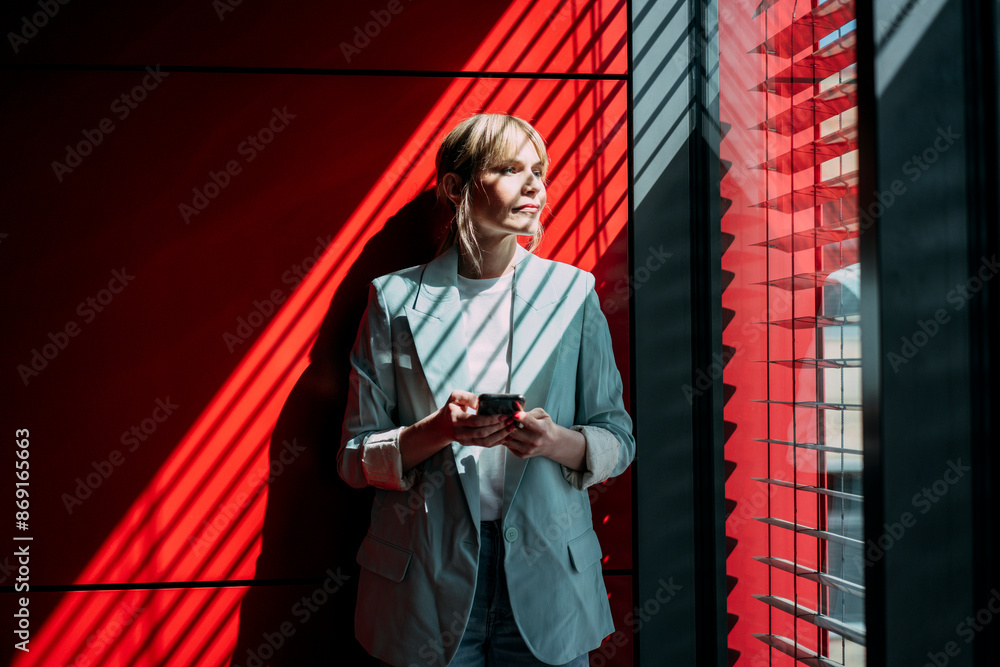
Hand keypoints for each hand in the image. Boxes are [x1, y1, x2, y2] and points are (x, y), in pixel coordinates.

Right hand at [399, 390, 514, 471]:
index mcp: (456, 419)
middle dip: (499, 428)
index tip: (503, 415)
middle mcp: (460, 432)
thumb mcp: (454, 397)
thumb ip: (467, 396)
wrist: (442, 425)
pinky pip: (485, 445)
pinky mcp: (469, 444)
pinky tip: (506, 436)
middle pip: (482, 433)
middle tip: (511, 421)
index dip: (491, 419)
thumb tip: (479, 402)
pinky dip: (497, 441)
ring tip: (511, 428)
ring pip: (485, 442)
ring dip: (500, 436)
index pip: (476, 421)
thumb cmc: (451, 408)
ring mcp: (464, 440)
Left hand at [502, 407, 584, 469]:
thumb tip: (515, 405)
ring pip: (508, 440)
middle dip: (508, 424)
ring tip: (506, 425)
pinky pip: (508, 446)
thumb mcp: (541, 415)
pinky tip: (509, 433)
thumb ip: (528, 411)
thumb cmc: (545, 426)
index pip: (529, 423)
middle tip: (506, 418)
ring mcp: (528, 449)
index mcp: (541, 429)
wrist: (551, 442)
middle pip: (514, 432)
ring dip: (505, 432)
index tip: (514, 413)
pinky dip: (506, 439)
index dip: (520, 417)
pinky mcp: (522, 455)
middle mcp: (535, 441)